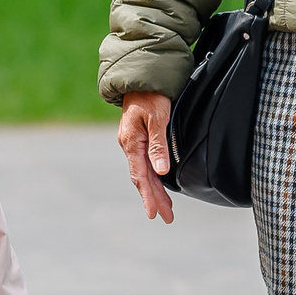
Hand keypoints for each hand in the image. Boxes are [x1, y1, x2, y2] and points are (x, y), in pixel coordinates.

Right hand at [117, 92, 174, 223]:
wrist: (141, 77)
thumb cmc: (151, 94)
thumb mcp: (158, 117)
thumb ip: (158, 145)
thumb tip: (162, 171)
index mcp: (131, 142)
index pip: (140, 175)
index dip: (148, 195)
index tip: (155, 213)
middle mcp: (129, 145)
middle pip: (142, 178)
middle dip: (154, 199)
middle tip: (166, 217)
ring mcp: (133, 143)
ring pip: (144, 173)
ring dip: (155, 191)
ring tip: (166, 208)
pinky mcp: (138, 139)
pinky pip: (144, 164)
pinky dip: (153, 178)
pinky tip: (159, 187)